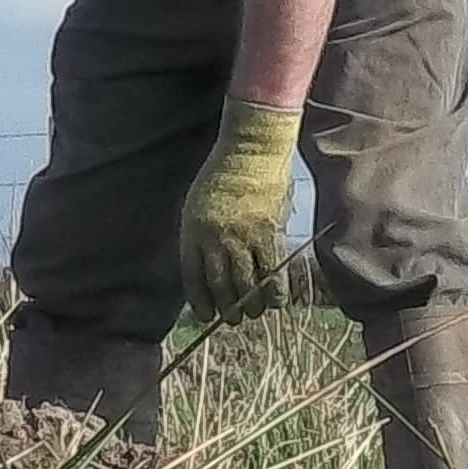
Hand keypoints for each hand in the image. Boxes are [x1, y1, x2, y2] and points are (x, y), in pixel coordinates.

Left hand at [178, 100, 301, 323]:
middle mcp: (215, 239)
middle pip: (221, 284)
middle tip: (233, 319)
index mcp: (192, 231)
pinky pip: (271, 270)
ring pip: (246, 283)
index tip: (205, 315)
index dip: (199, 300)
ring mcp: (243, 237)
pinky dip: (274, 291)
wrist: (250, 149)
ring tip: (252, 314)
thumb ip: (201, 234)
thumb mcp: (197, 202)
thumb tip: (210, 266)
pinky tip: (275, 302)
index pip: (192, 276)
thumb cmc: (221, 172)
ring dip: (250, 304)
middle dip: (227, 307)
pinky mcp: (269, 232)